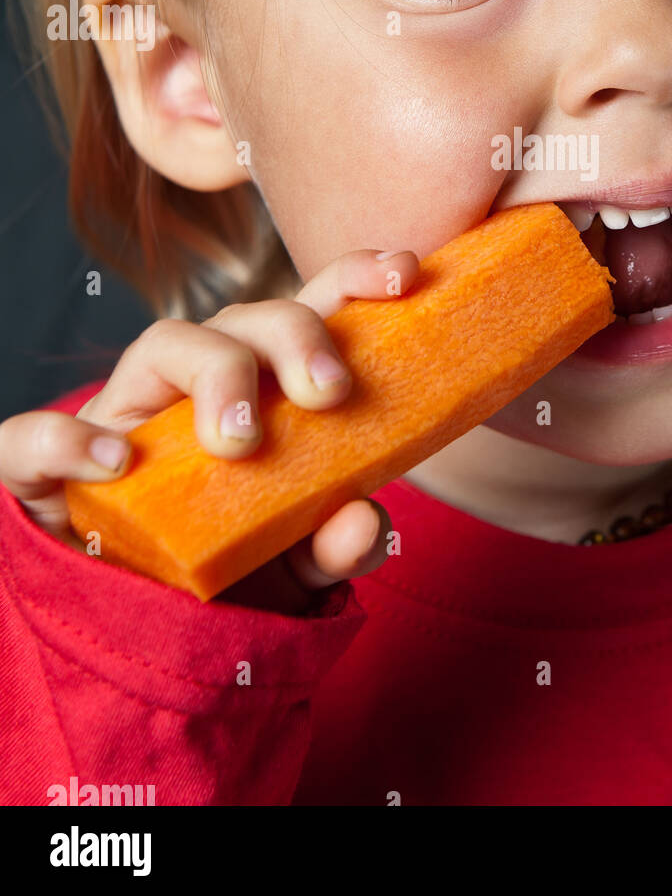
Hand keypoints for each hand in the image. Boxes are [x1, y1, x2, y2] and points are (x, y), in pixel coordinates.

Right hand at [0, 248, 419, 613]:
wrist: (132, 627)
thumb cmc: (227, 570)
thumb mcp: (297, 567)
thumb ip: (336, 547)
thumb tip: (367, 521)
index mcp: (268, 388)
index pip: (312, 309)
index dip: (354, 278)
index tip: (403, 276)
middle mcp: (200, 382)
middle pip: (249, 317)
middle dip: (296, 337)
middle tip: (330, 393)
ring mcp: (126, 415)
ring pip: (163, 343)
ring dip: (212, 374)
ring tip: (241, 439)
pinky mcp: (50, 468)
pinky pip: (36, 436)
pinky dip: (70, 439)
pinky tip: (115, 464)